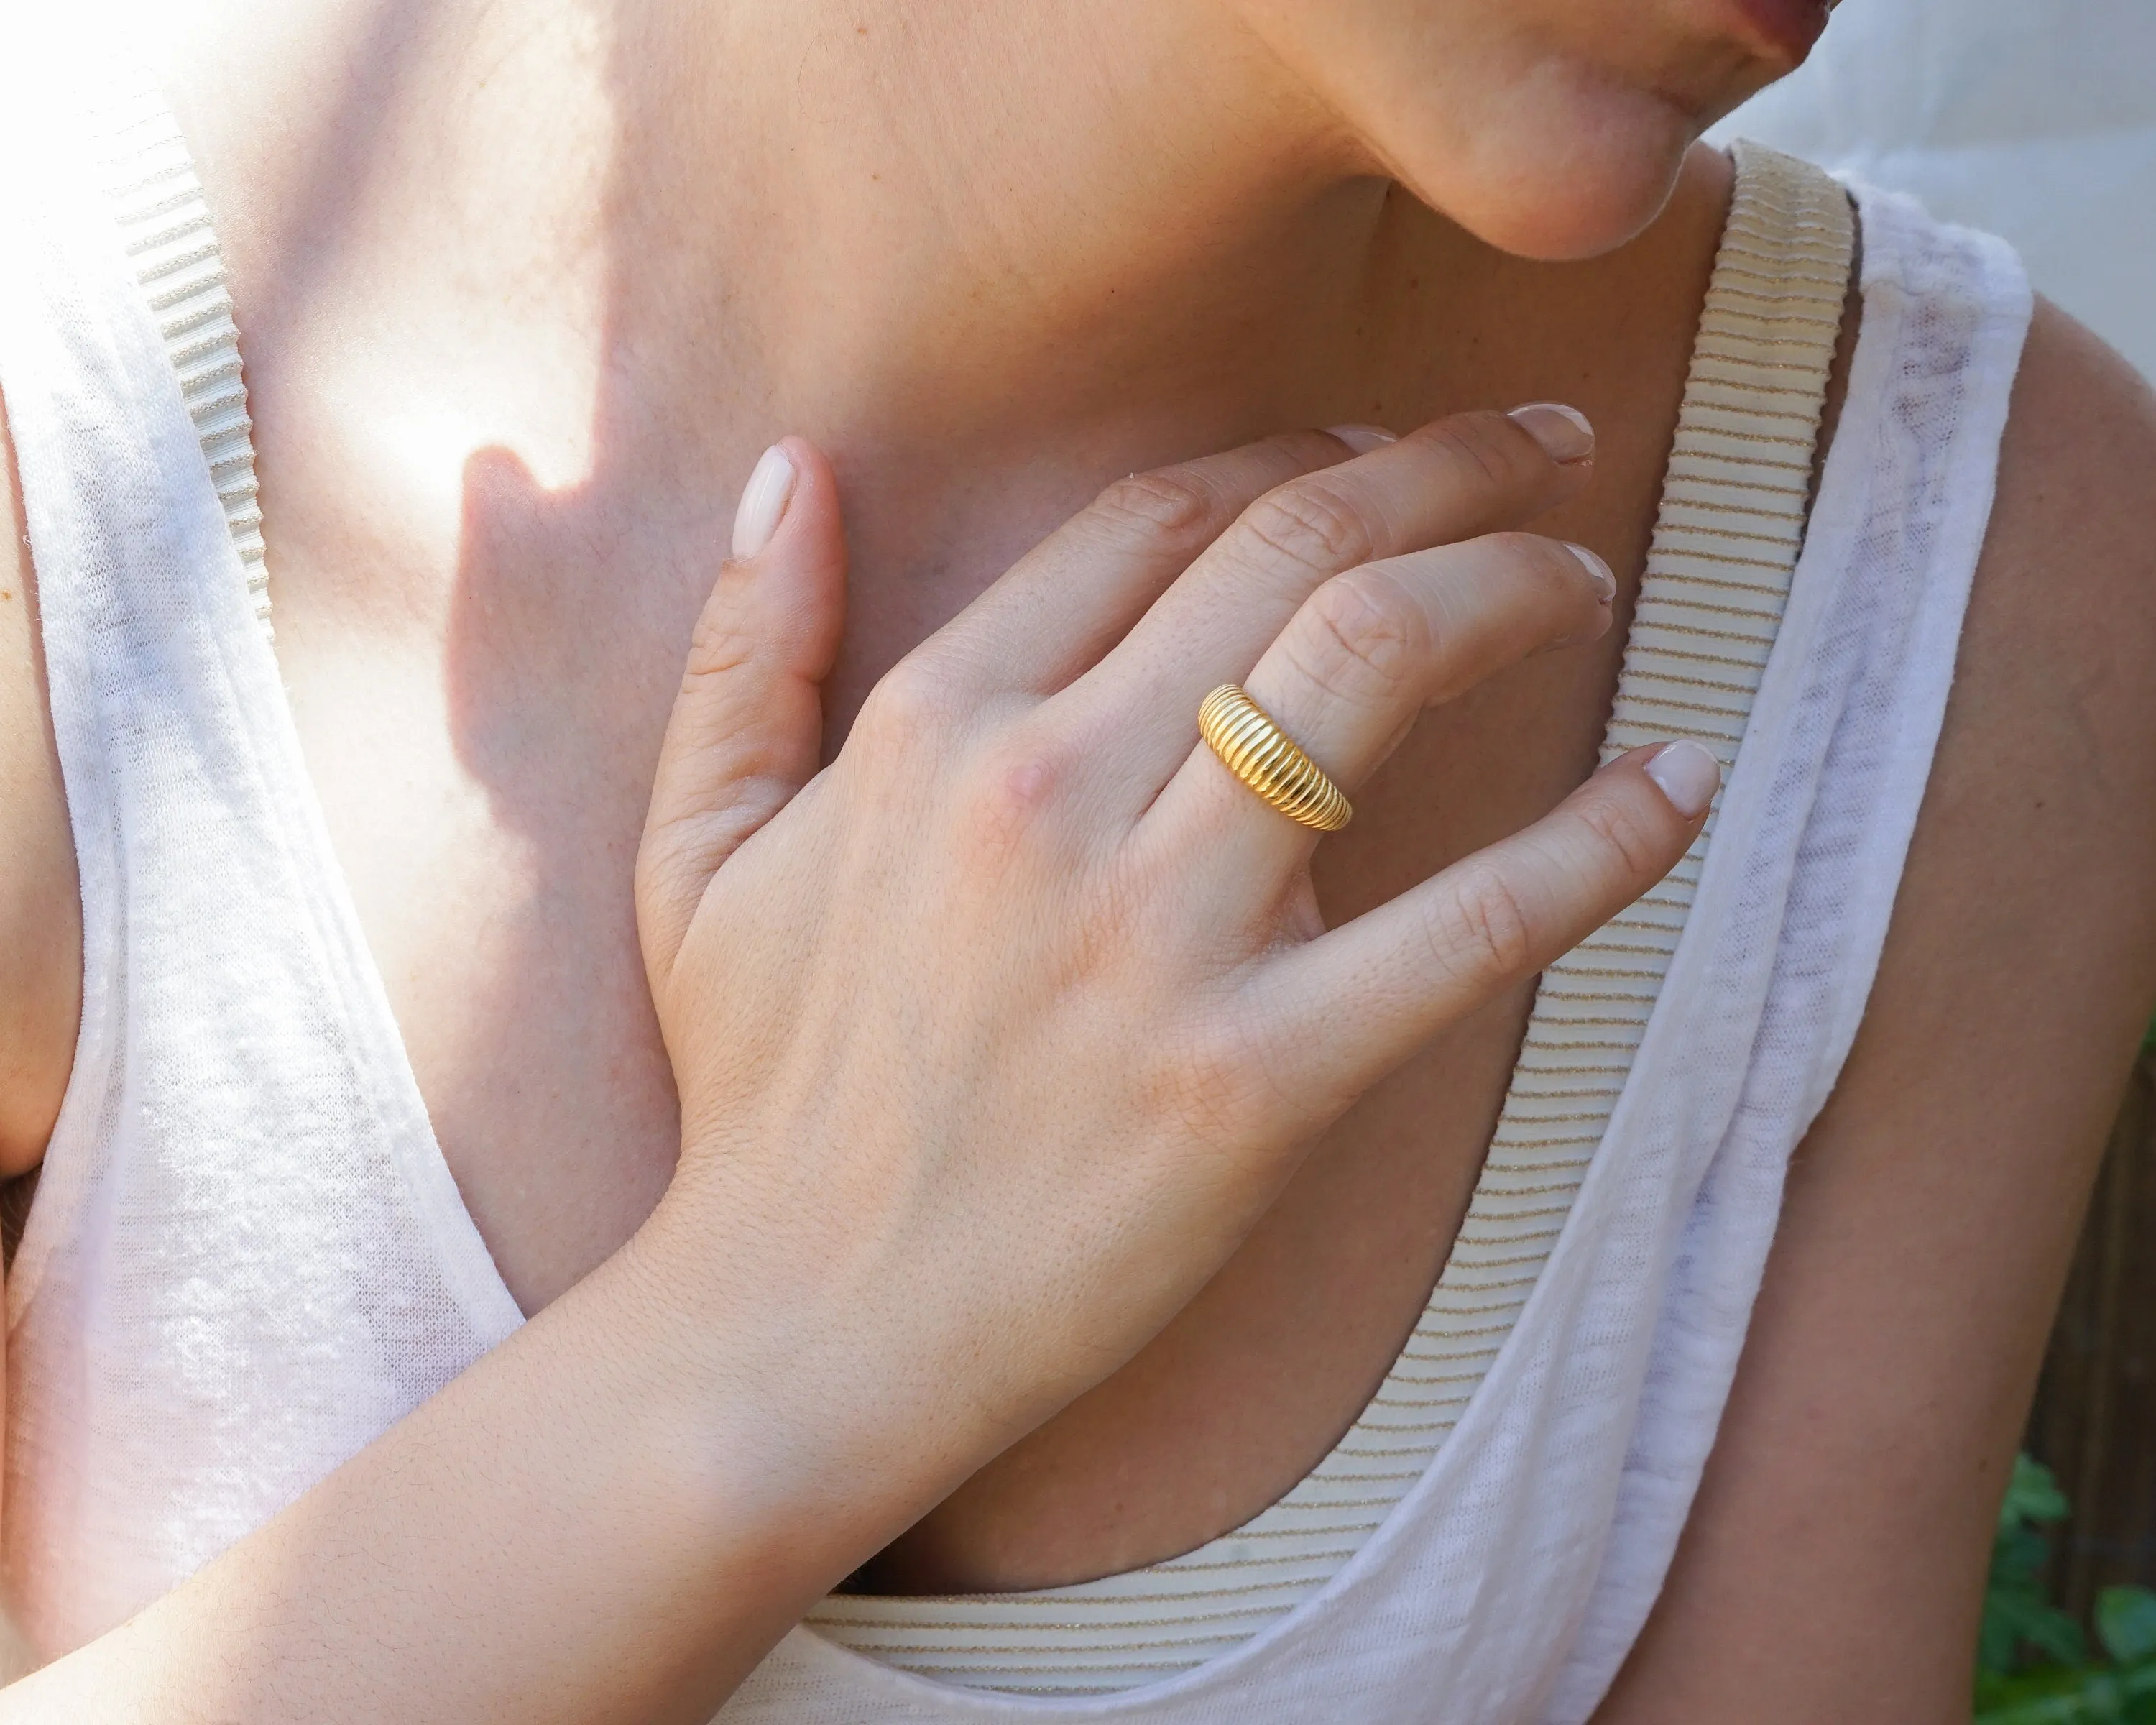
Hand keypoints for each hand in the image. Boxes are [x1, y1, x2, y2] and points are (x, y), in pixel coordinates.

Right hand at [633, 411, 1717, 1505]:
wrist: (797, 1333)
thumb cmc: (759, 1094)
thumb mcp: (696, 847)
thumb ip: (749, 647)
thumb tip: (797, 468)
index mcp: (938, 725)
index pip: (1158, 513)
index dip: (1289, 456)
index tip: (1368, 455)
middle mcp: (1050, 791)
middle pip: (1296, 548)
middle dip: (1444, 465)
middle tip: (1537, 446)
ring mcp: (1159, 937)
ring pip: (1383, 664)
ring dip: (1517, 583)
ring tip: (1583, 571)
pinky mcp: (1255, 1080)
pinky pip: (1472, 926)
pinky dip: (1599, 842)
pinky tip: (1682, 781)